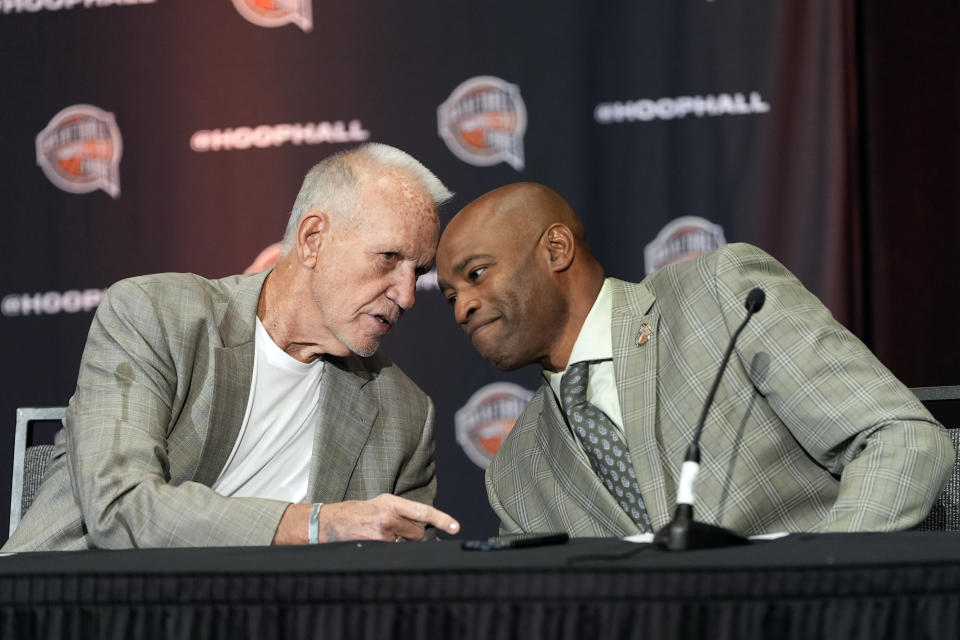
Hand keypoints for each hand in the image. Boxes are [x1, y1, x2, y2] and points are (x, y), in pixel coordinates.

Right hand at [272, 494, 459, 544]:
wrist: (329, 522)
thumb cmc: (356, 513)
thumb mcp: (380, 504)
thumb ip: (401, 512)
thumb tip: (421, 524)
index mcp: (391, 502)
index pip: (423, 511)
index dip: (441, 519)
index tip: (455, 527)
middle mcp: (388, 516)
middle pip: (418, 532)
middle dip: (413, 534)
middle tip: (396, 531)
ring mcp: (382, 533)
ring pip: (405, 543)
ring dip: (398, 542)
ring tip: (378, 535)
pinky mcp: (376, 546)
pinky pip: (392, 551)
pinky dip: (387, 549)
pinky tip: (373, 542)